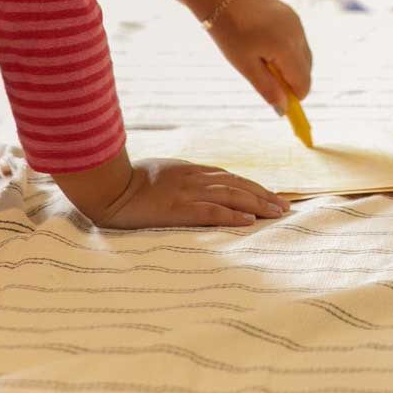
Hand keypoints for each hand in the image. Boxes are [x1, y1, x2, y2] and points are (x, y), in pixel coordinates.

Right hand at [82, 157, 289, 229]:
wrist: (108, 186)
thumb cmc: (127, 181)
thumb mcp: (159, 172)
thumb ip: (179, 177)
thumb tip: (193, 186)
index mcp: (189, 170)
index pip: (230, 177)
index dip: (252, 186)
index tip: (270, 195)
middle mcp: (194, 178)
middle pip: (238, 185)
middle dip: (263, 195)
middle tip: (284, 206)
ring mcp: (187, 192)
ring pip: (232, 196)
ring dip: (258, 204)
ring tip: (277, 213)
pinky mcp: (178, 209)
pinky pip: (211, 212)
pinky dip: (233, 216)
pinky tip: (249, 222)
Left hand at [204, 0, 313, 112]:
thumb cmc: (230, 35)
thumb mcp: (246, 67)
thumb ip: (268, 88)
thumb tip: (284, 109)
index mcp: (286, 48)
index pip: (303, 82)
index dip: (296, 96)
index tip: (283, 104)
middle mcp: (297, 34)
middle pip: (307, 69)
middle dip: (293, 80)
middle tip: (270, 82)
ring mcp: (296, 22)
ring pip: (303, 54)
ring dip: (291, 65)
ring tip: (264, 61)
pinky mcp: (292, 15)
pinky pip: (298, 39)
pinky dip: (289, 50)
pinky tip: (266, 46)